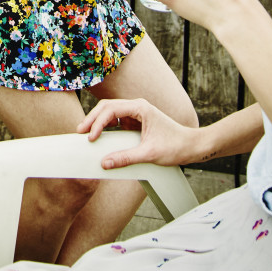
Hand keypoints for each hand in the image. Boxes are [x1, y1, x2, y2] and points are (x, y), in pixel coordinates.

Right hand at [79, 98, 204, 169]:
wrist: (191, 146)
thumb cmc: (176, 146)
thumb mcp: (149, 154)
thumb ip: (126, 158)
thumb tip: (105, 163)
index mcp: (140, 108)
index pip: (111, 110)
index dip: (97, 122)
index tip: (90, 137)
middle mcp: (137, 107)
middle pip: (107, 107)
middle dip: (92, 118)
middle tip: (80, 132)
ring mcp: (136, 114)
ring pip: (110, 112)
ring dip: (98, 121)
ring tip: (86, 133)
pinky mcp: (137, 122)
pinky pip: (117, 121)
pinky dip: (106, 126)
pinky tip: (100, 135)